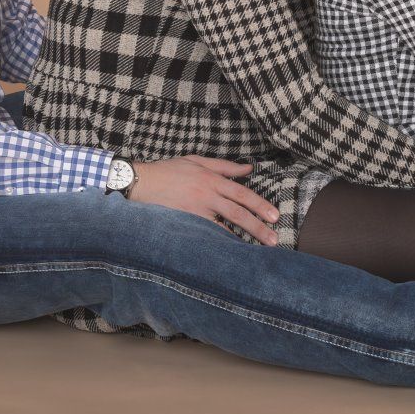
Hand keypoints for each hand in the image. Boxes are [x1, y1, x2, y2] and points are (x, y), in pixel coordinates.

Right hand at [130, 156, 281, 245]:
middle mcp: (207, 195)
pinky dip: (220, 243)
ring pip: (224, 226)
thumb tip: (248, 169)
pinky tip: (231, 253)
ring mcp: (195, 210)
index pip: (241, 193)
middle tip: (274, 239)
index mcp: (211, 178)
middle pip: (237, 212)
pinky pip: (206, 234)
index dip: (259, 205)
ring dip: (243, 238)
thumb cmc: (169, 170)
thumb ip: (224, 166)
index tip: (274, 216)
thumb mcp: (197, 160)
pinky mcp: (185, 221)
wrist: (140, 182)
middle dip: (257, 226)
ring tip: (258, 250)